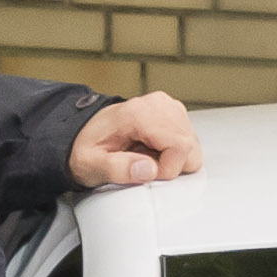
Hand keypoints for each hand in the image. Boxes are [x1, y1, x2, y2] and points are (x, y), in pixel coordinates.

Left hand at [67, 91, 199, 188]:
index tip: (146, 171)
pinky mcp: (173, 111)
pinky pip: (188, 139)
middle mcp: (157, 105)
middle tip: (144, 162)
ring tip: (146, 155)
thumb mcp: (91, 164)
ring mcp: (168, 106)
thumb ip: (118, 169)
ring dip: (173, 158)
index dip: (167, 169)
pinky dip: (174, 150)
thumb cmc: (87, 147)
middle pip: (190, 146)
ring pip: (192, 145)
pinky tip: (153, 149)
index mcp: (138, 114)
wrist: (84, 132)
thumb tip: (149, 170)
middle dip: (171, 164)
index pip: (179, 146)